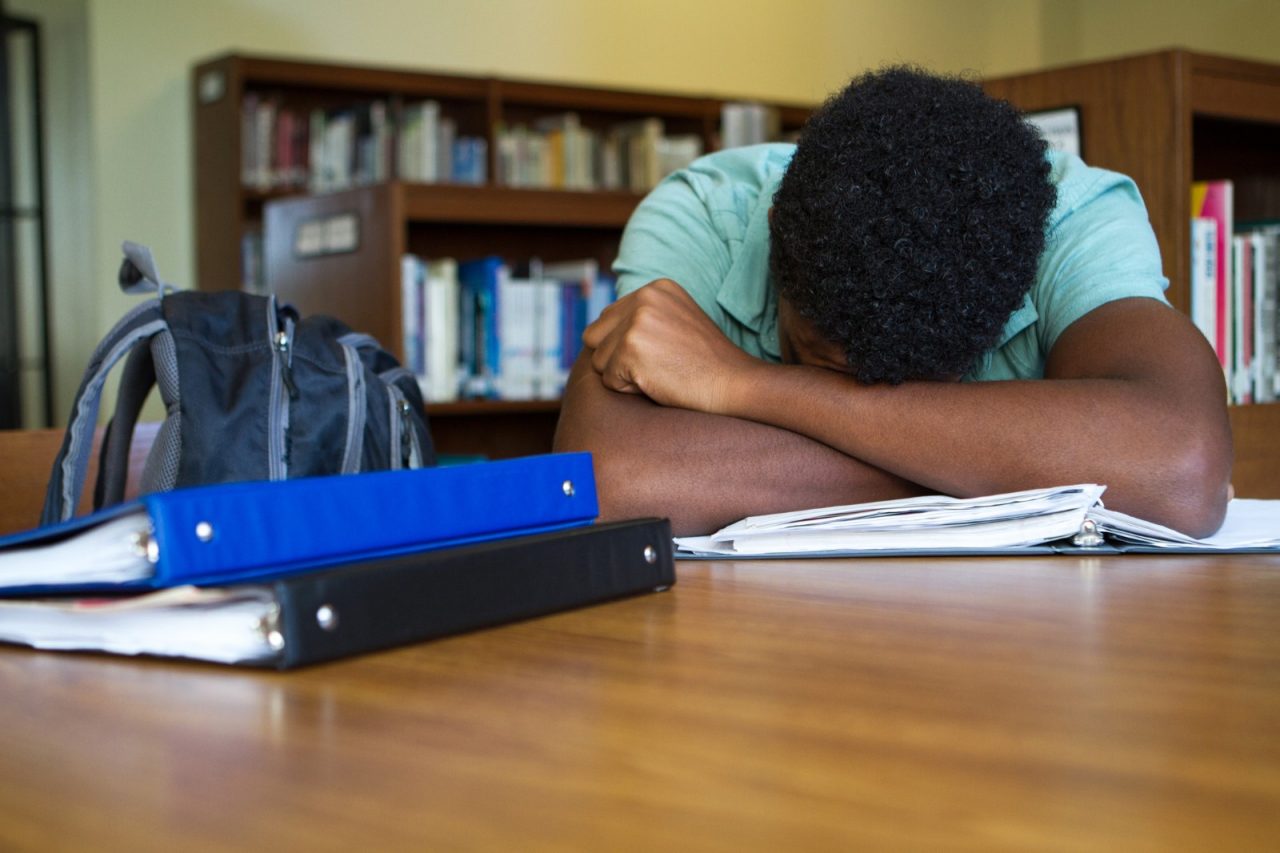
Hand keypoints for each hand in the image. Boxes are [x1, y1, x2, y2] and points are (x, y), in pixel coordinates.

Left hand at [583, 279, 759, 413]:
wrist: (733, 382)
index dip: (625, 345)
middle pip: (595, 336)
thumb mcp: (676, 321)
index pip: (608, 319)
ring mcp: (636, 322)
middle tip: (655, 365)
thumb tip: (595, 332)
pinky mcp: (630, 349)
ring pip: (599, 360)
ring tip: (660, 372)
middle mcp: (644, 298)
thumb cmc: (706, 362)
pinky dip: (629, 390)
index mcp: (655, 288)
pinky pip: (609, 380)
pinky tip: (658, 382)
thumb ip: (640, 318)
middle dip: (615, 357)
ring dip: (623, 375)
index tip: (659, 353)